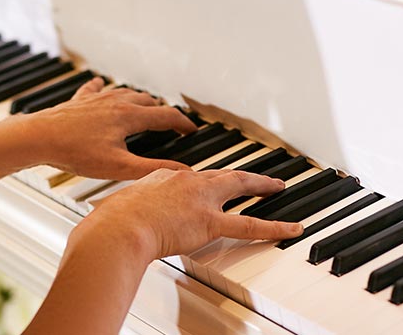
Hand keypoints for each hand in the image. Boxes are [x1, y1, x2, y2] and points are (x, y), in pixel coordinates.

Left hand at [25, 78, 198, 179]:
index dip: (183, 124)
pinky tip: (99, 85)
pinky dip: (102, 88)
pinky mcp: (79, 101)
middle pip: (148, 102)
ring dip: (139, 100)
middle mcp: (116, 102)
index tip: (191, 131)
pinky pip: (95, 89)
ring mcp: (97, 99)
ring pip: (126, 93)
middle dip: (163, 113)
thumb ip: (151, 168)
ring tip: (146, 108)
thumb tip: (180, 170)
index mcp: (129, 116)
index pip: (166, 116)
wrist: (39, 137)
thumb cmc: (74, 152)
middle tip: (171, 124)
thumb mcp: (118, 166)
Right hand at [78, 169, 305, 259]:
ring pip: (240, 186)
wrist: (118, 226)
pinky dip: (275, 226)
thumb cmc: (111, 222)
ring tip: (277, 187)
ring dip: (262, 185)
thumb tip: (115, 218)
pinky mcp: (209, 221)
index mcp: (163, 176)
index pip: (190, 176)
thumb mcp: (118, 205)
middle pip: (222, 173)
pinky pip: (250, 224)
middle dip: (243, 174)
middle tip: (260, 176)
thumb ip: (127, 208)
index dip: (203, 182)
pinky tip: (291, 228)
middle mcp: (186, 180)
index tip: (208, 184)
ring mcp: (201, 199)